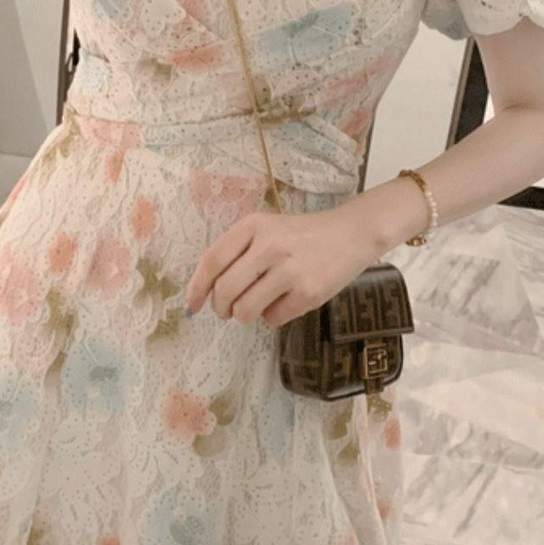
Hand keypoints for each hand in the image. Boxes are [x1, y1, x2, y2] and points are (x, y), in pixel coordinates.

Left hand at [185, 205, 375, 329]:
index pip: (212, 261)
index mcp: (253, 226)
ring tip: (256, 305)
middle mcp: (269, 246)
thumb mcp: (266, 229)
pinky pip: (273, 318)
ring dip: (244, 315)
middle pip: (225, 290)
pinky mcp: (309, 293)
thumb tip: (205, 292)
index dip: (197, 287)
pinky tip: (285, 301)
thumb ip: (237, 252)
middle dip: (221, 307)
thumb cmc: (301, 235)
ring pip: (245, 310)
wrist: (350, 233)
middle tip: (227, 310)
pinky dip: (273, 316)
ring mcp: (290, 271)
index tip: (192, 304)